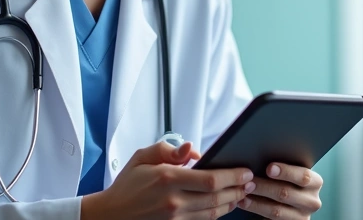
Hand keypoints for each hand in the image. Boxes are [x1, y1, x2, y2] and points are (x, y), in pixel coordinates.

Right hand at [82, 141, 255, 219]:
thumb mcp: (142, 157)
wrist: (110, 215)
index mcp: (168, 179)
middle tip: (252, 182)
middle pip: (217, 198)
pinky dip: (217, 214)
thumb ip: (168, 149)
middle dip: (239, 189)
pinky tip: (224, 205)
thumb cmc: (126, 185)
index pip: (210, 179)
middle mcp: (173, 201)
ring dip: (232, 203)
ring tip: (243, 193)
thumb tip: (193, 149)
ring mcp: (175, 218)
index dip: (233, 176)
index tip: (245, 171)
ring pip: (213, 213)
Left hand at [238, 163, 322, 218]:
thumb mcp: (293, 174)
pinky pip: (271, 219)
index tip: (269, 168)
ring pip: (276, 210)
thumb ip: (283, 168)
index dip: (286, 172)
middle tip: (248, 182)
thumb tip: (261, 156)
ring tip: (242, 193)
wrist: (293, 204)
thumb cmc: (289, 181)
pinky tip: (245, 203)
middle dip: (264, 187)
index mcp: (315, 182)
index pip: (303, 176)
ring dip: (256, 201)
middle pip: (286, 193)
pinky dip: (256, 209)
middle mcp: (312, 201)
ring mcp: (302, 216)